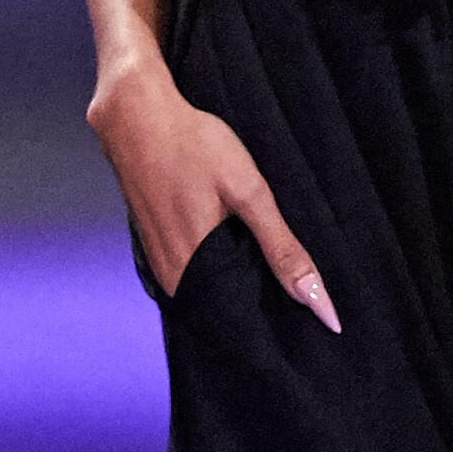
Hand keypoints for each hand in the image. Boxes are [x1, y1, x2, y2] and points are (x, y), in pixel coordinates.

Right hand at [90, 52, 339, 325]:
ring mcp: (156, 258)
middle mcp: (170, 275)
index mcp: (194, 271)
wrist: (134, 113)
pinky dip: (214, 274)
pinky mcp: (151, 241)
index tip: (295, 338)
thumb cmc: (192, 145)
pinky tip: (234, 259)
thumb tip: (318, 303)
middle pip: (219, 315)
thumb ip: (282, 248)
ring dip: (232, 294)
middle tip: (291, 313)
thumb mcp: (247, 192)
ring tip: (266, 288)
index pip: (235, 329)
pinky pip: (188, 275)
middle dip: (253, 316)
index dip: (266, 334)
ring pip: (203, 295)